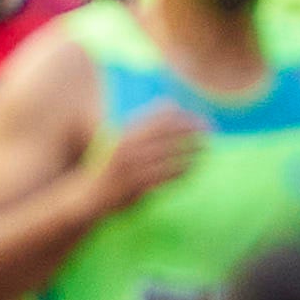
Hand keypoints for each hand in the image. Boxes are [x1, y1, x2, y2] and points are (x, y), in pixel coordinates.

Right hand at [89, 101, 206, 213]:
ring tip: (206, 148)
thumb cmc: (111, 166)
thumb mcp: (122, 139)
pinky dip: (184, 170)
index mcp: (125, 135)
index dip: (184, 117)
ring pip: (173, 156)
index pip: (161, 119)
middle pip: (170, 135)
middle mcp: (129, 150)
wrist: (88, 197)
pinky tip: (194, 167)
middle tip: (211, 130)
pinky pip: (169, 176)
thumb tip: (171, 103)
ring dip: (193, 151)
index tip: (200, 119)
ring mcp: (134, 170)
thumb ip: (145, 123)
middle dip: (193, 131)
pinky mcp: (139, 187)